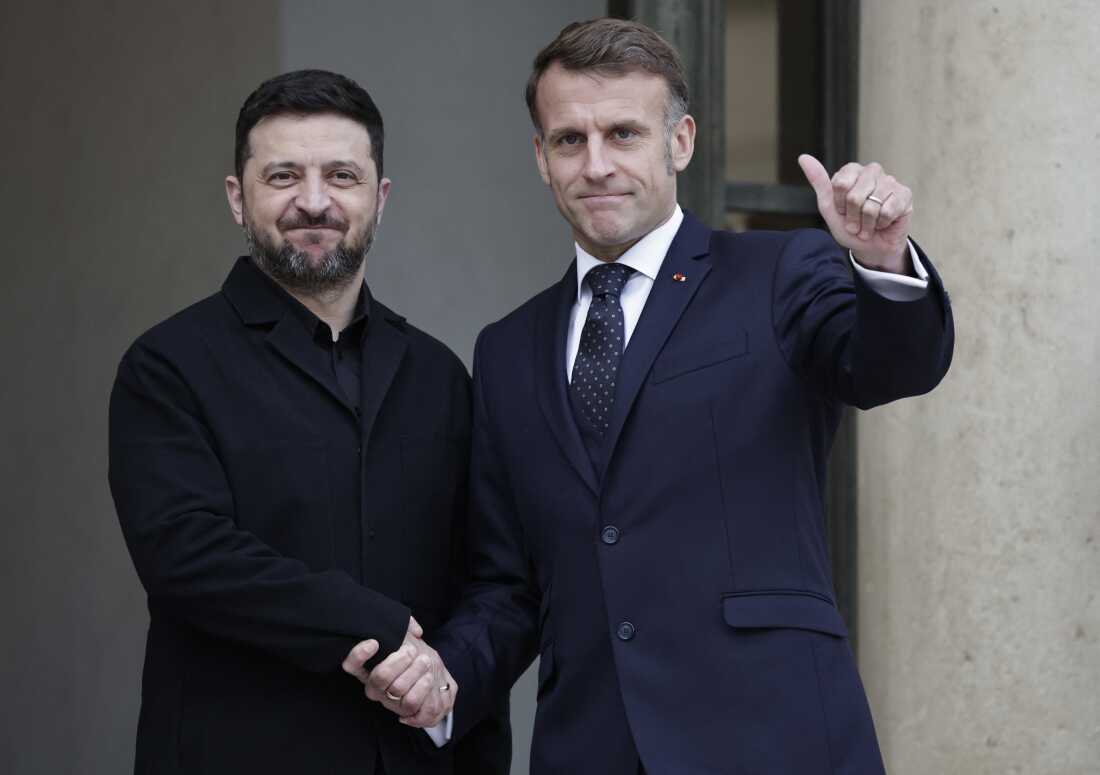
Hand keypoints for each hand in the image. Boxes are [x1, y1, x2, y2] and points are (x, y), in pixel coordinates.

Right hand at [341, 617, 456, 727]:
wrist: (432, 678)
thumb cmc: (415, 656)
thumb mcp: (409, 637)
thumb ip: (409, 626)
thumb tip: (416, 630)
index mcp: (368, 669)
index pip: (352, 665)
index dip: (359, 655)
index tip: (375, 642)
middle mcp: (375, 688)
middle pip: (380, 677)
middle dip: (399, 660)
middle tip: (412, 650)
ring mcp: (389, 701)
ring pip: (398, 690)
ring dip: (415, 672)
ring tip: (426, 661)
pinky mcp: (406, 712)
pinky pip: (413, 705)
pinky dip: (423, 690)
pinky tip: (429, 678)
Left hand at [798, 154, 913, 273]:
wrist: (871, 248)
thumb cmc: (850, 227)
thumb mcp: (829, 208)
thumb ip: (819, 182)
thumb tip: (803, 157)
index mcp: (852, 171)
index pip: (840, 184)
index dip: (839, 205)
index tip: (842, 212)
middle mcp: (872, 171)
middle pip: (855, 196)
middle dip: (853, 217)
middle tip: (856, 223)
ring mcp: (890, 181)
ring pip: (871, 206)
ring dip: (866, 224)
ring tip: (868, 226)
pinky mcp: (905, 194)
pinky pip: (887, 211)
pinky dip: (881, 224)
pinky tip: (883, 223)